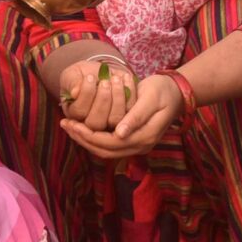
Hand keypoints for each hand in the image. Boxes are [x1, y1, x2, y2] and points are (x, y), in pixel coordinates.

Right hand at [56, 53, 136, 129]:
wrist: (98, 72)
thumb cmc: (82, 74)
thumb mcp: (72, 75)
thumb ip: (72, 82)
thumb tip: (75, 92)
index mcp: (75, 115)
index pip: (79, 112)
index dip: (86, 95)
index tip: (90, 77)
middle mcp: (91, 124)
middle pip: (97, 122)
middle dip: (102, 100)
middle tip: (105, 81)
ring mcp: (109, 123)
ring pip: (115, 119)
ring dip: (117, 98)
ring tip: (115, 79)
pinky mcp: (126, 116)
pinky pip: (131, 111)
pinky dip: (130, 92)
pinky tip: (125, 77)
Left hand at [61, 73, 185, 162]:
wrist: (177, 93)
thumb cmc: (162, 91)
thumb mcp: (150, 98)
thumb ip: (135, 116)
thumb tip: (119, 133)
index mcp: (144, 137)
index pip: (110, 143)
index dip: (88, 135)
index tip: (71, 123)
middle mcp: (140, 146)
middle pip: (105, 150)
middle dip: (83, 139)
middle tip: (65, 124)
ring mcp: (137, 146)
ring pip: (106, 151)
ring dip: (86, 140)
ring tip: (69, 127)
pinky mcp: (133, 141)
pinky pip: (110, 145)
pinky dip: (94, 139)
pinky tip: (83, 128)